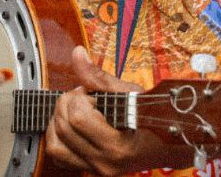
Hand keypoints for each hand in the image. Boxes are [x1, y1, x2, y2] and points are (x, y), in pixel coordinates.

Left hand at [45, 46, 170, 175]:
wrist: (165, 146)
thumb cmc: (151, 118)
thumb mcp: (129, 93)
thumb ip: (98, 76)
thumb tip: (77, 54)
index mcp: (118, 146)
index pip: (78, 117)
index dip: (80, 97)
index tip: (92, 93)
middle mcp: (105, 163)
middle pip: (64, 127)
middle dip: (68, 104)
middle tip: (84, 98)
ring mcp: (96, 170)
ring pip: (54, 144)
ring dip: (59, 120)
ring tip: (76, 110)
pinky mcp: (89, 171)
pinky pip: (58, 155)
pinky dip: (57, 137)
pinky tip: (70, 125)